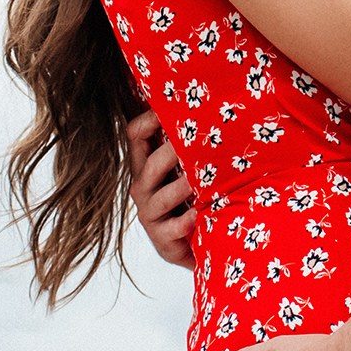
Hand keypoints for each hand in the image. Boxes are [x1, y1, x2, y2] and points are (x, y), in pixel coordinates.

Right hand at [123, 111, 193, 270]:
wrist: (199, 245)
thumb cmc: (197, 199)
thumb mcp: (192, 168)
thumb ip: (194, 144)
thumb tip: (214, 106)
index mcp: (148, 165)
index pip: (136, 135)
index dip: (148, 120)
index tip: (169, 109)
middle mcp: (144, 187)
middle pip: (150, 164)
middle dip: (171, 152)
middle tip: (196, 142)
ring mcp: (151, 214)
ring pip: (161, 197)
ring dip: (181, 187)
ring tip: (199, 180)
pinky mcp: (162, 238)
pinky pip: (171, 229)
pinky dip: (185, 221)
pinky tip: (198, 214)